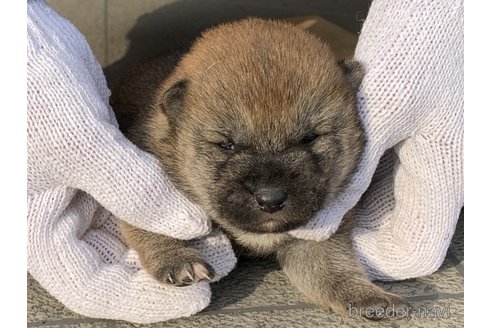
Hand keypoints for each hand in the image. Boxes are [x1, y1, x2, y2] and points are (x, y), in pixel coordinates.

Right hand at [27, 1, 235, 321]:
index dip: (147, 299)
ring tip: (221, 237)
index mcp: (39, 232)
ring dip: (177, 237)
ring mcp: (85, 196)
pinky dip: (170, 204)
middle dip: (172, 267)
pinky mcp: (105, 170)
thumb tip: (191, 226)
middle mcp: (62, 221)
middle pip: (121, 266)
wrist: (19, 37)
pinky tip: (198, 205)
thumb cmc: (27, 87)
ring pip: (136, 234)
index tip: (197, 295)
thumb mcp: (78, 142)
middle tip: (220, 259)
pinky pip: (141, 198)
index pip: (96, 287)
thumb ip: (134, 189)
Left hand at [290, 0, 462, 279]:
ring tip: (333, 167)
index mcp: (447, 178)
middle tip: (320, 195)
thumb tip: (312, 229)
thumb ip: (348, 179)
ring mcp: (451, 163)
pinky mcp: (439, 144)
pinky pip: (406, 177)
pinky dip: (375, 174)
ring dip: (364, 197)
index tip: (330, 232)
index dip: (368, 254)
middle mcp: (457, 179)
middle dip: (360, 223)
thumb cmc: (421, 46)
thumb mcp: (379, 114)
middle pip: (404, 230)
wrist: (450, 6)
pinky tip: (354, 149)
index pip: (412, 254)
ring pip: (401, 205)